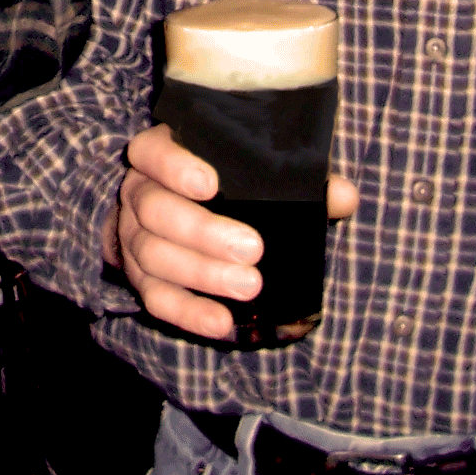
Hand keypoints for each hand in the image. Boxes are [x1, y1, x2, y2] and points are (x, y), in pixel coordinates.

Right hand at [105, 122, 358, 340]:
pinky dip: (188, 312)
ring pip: (153, 255)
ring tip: (249, 287)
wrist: (180, 211)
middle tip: (253, 250)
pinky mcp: (139, 277)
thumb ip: (295, 178)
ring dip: (201, 274)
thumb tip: (342, 195)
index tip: (210, 184)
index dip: (174, 167)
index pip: (152, 152)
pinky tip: (222, 322)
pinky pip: (155, 297)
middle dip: (203, 232)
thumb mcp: (251, 170)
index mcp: (161, 155)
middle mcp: (139, 192)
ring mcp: (133, 236)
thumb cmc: (225, 183)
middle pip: (155, 210)